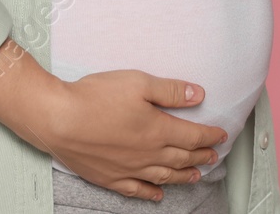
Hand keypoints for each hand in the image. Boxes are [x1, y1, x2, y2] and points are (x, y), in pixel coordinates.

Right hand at [41, 69, 227, 200]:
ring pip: (163, 176)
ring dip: (182, 176)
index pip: (193, 136)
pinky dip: (150, 194)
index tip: (221, 135)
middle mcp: (147, 154)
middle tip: (213, 157)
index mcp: (158, 130)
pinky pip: (136, 190)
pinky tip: (158, 195)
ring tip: (195, 176)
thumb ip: (170, 91)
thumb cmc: (95, 97)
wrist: (58, 119)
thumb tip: (198, 95)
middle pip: (181, 158)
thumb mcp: (138, 83)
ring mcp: (128, 169)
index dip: (210, 136)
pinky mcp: (108, 177)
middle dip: (200, 156)